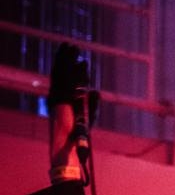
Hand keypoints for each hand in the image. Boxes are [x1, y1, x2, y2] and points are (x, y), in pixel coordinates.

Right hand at [48, 44, 98, 172]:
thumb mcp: (88, 118)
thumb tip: (96, 90)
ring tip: (72, 45)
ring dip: (67, 58)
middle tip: (72, 45)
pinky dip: (69, 68)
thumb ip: (92, 104)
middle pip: (61, 73)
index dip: (74, 71)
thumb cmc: (78, 139)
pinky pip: (65, 80)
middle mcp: (58, 98)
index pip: (67, 82)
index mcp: (62, 103)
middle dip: (67, 59)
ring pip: (61, 73)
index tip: (82, 61)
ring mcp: (58, 98)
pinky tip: (75, 58)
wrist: (70, 148)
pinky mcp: (61, 99)